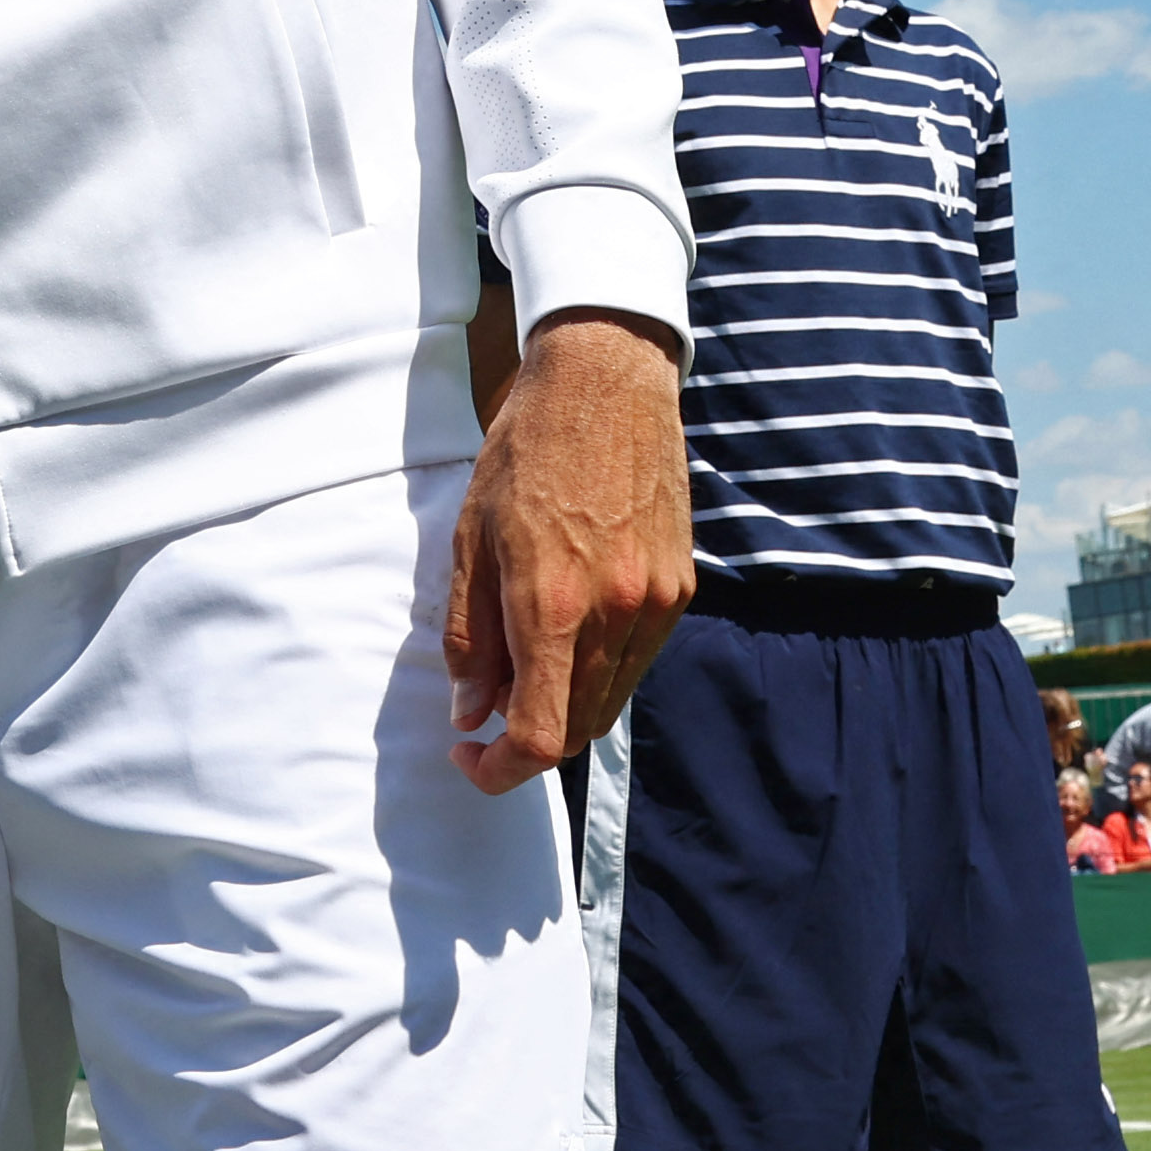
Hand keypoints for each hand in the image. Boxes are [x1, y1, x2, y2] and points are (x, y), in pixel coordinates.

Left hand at [442, 309, 689, 792]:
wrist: (606, 379)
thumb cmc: (526, 450)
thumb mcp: (470, 539)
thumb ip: (470, 636)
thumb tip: (471, 714)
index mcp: (553, 605)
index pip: (540, 737)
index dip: (499, 771)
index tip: (469, 757)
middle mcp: (615, 614)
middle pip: (578, 730)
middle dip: (528, 739)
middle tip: (486, 707)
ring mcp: (656, 602)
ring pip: (612, 701)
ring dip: (566, 705)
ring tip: (526, 659)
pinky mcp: (680, 585)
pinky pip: (638, 660)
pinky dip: (601, 669)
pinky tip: (571, 627)